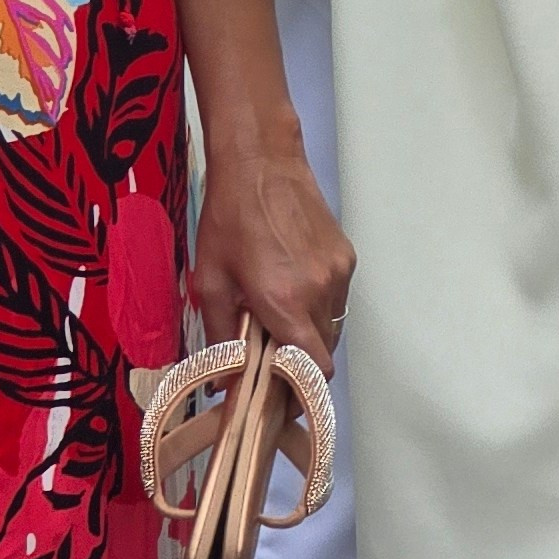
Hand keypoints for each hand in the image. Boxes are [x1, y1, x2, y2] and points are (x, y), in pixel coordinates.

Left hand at [189, 129, 354, 373]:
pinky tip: (293, 287)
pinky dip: (318, 305)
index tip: (281, 395)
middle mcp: (320, 290)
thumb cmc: (230, 217)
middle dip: (300, 362)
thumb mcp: (212, 280)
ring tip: (279, 317)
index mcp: (285, 300)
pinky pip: (337, 297)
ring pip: (333, 325)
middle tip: (270, 357)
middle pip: (325, 352)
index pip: (314, 368)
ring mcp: (338, 272)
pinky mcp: (346, 257)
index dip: (301, 390)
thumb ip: (221, 335)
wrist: (261, 163)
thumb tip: (225, 379)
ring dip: (310, 333)